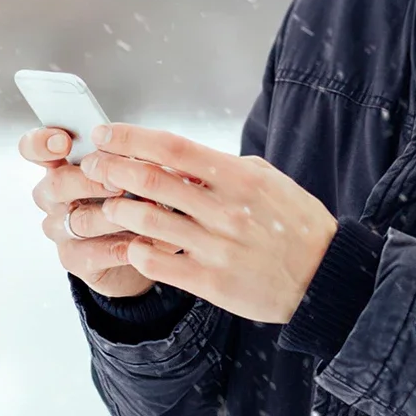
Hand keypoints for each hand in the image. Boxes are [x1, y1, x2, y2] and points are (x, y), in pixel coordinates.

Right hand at [19, 127, 175, 298]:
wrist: (143, 244)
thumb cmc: (136, 195)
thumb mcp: (136, 168)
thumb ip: (128, 156)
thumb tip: (134, 148)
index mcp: (63, 165)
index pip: (35, 148)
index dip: (42, 144)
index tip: (63, 143)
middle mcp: (54, 197)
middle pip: (57, 184)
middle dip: (92, 181)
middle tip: (122, 183)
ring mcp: (61, 230)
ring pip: (80, 220)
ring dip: (117, 214)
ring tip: (149, 210)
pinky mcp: (75, 259)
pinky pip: (95, 253)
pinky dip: (125, 245)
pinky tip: (147, 238)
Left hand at [80, 124, 338, 323]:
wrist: (322, 276)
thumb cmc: (297, 223)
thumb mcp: (271, 181)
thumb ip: (228, 168)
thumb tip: (186, 159)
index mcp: (241, 178)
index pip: (175, 149)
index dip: (133, 138)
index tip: (107, 133)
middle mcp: (226, 209)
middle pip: (152, 181)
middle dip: (112, 168)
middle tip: (94, 165)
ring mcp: (216, 246)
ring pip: (147, 221)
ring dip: (118, 209)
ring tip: (108, 204)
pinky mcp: (210, 282)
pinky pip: (157, 263)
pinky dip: (136, 250)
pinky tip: (131, 243)